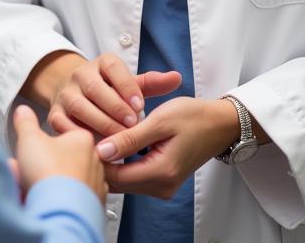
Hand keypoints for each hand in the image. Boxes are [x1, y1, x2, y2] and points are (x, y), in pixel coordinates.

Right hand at [11, 104, 106, 203]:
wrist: (60, 210)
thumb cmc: (50, 173)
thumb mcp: (30, 138)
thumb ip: (26, 121)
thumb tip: (23, 111)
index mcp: (83, 139)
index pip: (63, 135)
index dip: (44, 144)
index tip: (35, 152)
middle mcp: (95, 160)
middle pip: (65, 158)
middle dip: (45, 165)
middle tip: (30, 171)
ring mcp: (96, 184)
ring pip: (70, 179)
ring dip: (53, 182)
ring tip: (35, 188)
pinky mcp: (94, 205)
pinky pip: (75, 198)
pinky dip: (63, 199)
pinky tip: (49, 200)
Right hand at [47, 54, 181, 138]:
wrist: (78, 96)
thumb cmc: (113, 94)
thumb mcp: (132, 85)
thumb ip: (153, 84)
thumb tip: (176, 77)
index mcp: (101, 63)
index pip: (113, 68)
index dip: (127, 86)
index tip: (141, 107)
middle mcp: (80, 75)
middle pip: (95, 88)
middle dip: (115, 108)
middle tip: (132, 126)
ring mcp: (66, 94)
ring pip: (80, 106)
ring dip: (100, 123)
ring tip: (119, 139)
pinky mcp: (54, 114)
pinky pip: (64, 125)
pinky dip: (79, 136)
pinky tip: (97, 148)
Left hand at [94, 97, 239, 199]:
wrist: (219, 124)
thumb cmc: (193, 117)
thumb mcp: (159, 121)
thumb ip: (129, 138)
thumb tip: (101, 151)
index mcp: (161, 173)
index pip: (115, 176)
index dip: (96, 158)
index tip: (85, 135)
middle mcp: (161, 187)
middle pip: (117, 182)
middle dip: (100, 160)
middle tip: (89, 133)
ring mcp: (162, 186)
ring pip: (123, 180)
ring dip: (110, 161)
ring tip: (101, 134)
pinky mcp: (161, 181)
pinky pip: (132, 176)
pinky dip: (121, 162)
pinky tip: (115, 142)